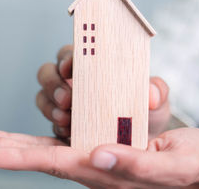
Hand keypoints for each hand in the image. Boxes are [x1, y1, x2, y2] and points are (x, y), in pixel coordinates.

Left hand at [0, 127, 198, 187]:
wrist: (192, 168)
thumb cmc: (184, 166)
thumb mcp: (169, 165)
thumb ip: (136, 163)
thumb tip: (97, 155)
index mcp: (102, 172)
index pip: (55, 164)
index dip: (21, 160)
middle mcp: (87, 164)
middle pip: (36, 157)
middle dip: (0, 148)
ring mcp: (86, 154)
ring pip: (39, 149)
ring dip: (6, 141)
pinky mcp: (90, 144)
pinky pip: (53, 141)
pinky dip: (28, 138)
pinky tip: (9, 136)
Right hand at [36, 45, 169, 140]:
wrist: (139, 144)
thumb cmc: (145, 115)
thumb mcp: (156, 103)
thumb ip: (156, 92)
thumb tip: (151, 93)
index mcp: (92, 66)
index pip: (71, 53)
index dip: (67, 58)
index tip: (70, 67)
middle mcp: (72, 81)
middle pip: (47, 72)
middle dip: (53, 84)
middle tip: (67, 99)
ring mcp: (62, 103)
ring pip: (42, 96)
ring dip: (50, 106)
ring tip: (66, 119)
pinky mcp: (59, 124)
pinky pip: (48, 121)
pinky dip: (55, 125)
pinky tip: (68, 132)